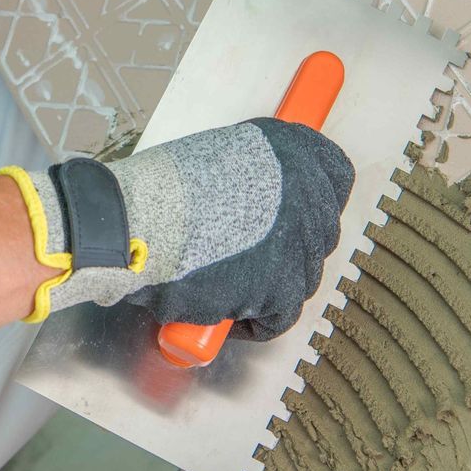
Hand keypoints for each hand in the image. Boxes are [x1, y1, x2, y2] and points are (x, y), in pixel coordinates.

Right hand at [0, 118, 353, 340]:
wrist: (134, 222)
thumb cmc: (157, 190)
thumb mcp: (216, 154)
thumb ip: (253, 174)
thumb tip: (261, 201)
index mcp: (290, 150)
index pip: (335, 174)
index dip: (316, 197)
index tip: (299, 211)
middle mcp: (306, 192)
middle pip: (320, 230)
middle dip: (289, 246)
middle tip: (250, 253)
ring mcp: (297, 243)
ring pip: (302, 275)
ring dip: (270, 283)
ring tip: (227, 280)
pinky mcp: (280, 290)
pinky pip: (280, 314)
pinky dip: (254, 320)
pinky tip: (226, 308)